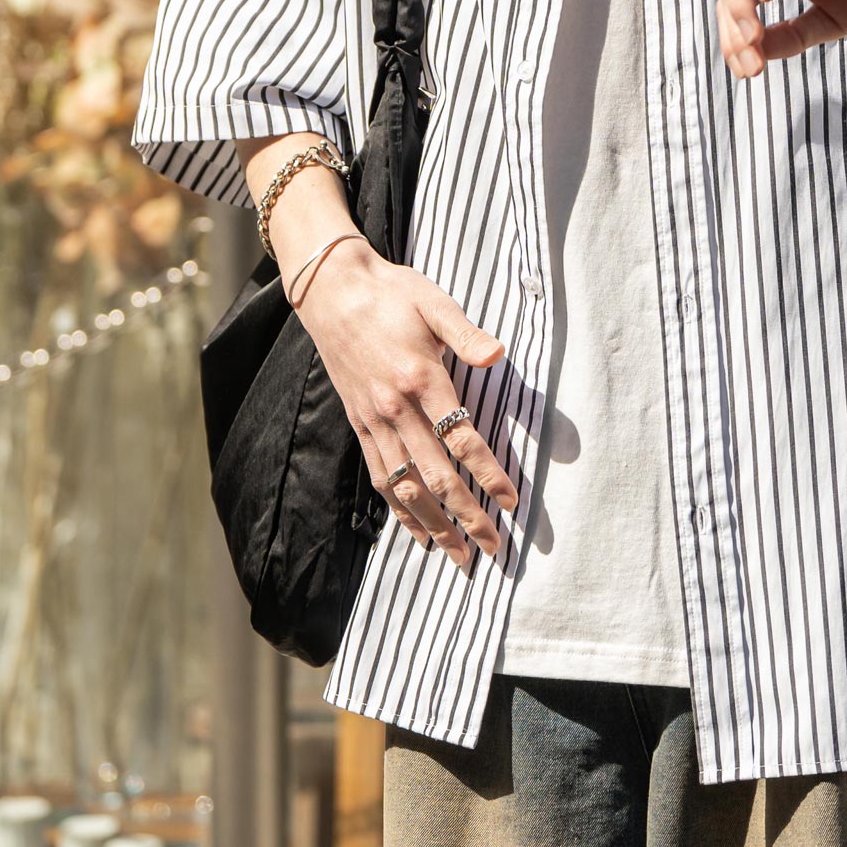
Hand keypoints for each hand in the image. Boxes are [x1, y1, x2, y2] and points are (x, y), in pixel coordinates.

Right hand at [291, 241, 517, 569]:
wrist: (334, 291)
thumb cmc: (393, 293)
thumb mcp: (435, 302)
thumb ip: (466, 333)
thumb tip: (498, 355)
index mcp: (421, 378)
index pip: (461, 439)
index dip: (488, 474)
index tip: (512, 501)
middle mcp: (396, 408)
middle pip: (436, 475)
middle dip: (467, 515)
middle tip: (494, 547)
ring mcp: (375, 421)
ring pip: (406, 486)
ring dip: (434, 524)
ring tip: (458, 556)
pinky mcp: (359, 424)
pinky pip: (380, 476)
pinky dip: (399, 509)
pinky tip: (417, 531)